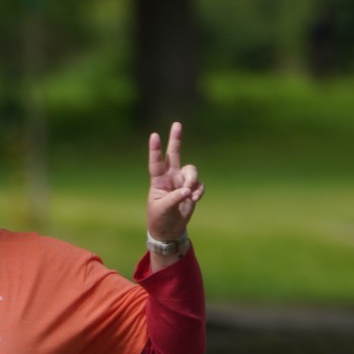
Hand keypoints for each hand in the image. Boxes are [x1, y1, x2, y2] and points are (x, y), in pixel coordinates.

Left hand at [147, 121, 203, 243]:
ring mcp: (182, 181)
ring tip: (190, 195)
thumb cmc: (159, 218)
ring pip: (192, 170)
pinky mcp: (192, 189)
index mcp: (158, 180)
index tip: (154, 135)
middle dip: (176, 139)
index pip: (156, 163)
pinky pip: (199, 184)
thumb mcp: (163, 209)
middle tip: (176, 124)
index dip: (155, 149)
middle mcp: (170, 177)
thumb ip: (174, 198)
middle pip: (174, 153)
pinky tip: (194, 200)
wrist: (169, 229)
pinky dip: (199, 191)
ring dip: (193, 181)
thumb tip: (188, 190)